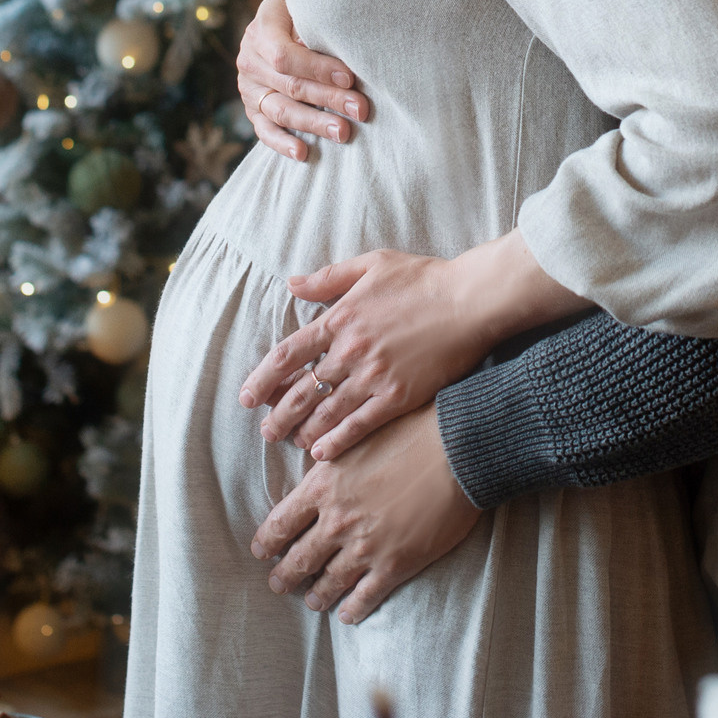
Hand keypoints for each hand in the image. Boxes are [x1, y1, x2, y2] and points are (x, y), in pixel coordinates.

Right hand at [237, 0, 371, 160]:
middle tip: (359, 109)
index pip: (286, 56)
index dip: (318, 69)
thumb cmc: (303, 16)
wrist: (279, 25)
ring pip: (281, 110)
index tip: (350, 78)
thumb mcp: (306, 10)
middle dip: (328, 98)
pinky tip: (303, 153)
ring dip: (314, 123)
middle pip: (290, 85)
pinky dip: (282, 143)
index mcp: (263, 28)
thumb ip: (316, 30)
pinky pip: (264, 130)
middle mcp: (249, 59)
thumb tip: (342, 60)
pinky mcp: (252, 109)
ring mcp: (248, 87)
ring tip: (342, 132)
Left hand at [241, 251, 484, 459]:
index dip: (264, 378)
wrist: (469, 300)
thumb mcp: (372, 264)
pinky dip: (338, 441)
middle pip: (301, 389)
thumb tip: (292, 284)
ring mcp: (373, 375)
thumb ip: (329, 278)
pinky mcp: (398, 396)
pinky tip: (323, 454)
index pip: (288, 353)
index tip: (247, 397)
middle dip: (279, 414)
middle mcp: (350, 350)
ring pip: (327, 411)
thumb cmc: (423, 278)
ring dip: (303, 431)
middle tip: (266, 432)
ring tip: (291, 443)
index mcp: (340, 318)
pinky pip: (359, 425)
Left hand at [252, 405, 478, 622]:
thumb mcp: (354, 439)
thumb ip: (328, 463)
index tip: (260, 551)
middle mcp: (337, 522)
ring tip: (311, 601)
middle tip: (277, 584)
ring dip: (316, 595)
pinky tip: (347, 614)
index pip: (280, 524)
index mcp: (322, 488)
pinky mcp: (394, 564)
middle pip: (299, 558)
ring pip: (328, 582)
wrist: (454, 451)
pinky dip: (352, 608)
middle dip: (284, 576)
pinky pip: (366, 596)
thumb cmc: (408, 434)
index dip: (266, 542)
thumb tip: (310, 472)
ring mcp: (364, 547)